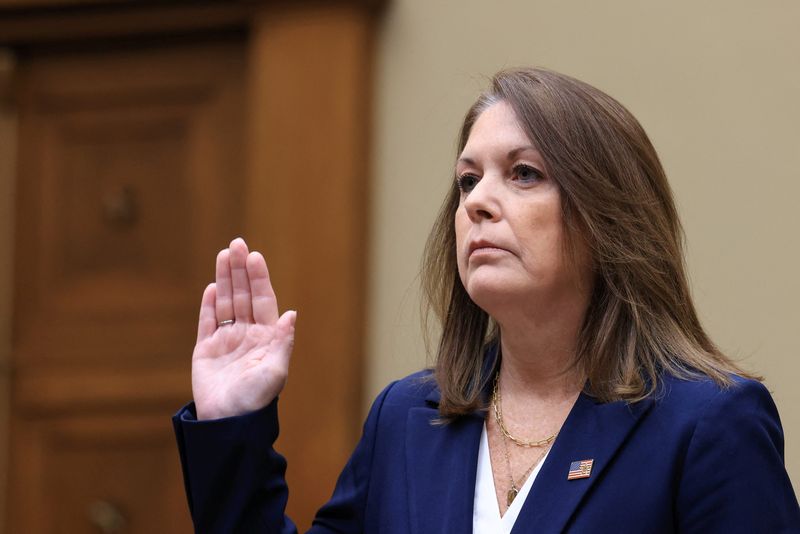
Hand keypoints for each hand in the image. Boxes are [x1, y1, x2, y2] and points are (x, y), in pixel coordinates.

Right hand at [191, 237, 296, 419]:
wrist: (228, 423)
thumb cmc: (256, 400)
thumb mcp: (276, 371)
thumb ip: (282, 341)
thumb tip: (292, 313)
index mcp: (266, 337)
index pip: (263, 300)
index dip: (258, 278)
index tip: (254, 256)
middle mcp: (247, 334)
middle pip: (242, 295)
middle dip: (239, 269)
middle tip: (236, 243)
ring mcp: (226, 341)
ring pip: (225, 303)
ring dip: (224, 279)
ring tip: (223, 254)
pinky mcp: (205, 350)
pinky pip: (207, 322)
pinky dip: (209, 304)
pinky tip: (212, 286)